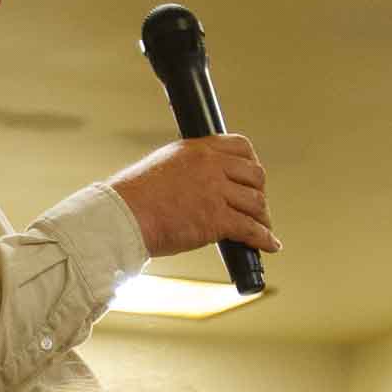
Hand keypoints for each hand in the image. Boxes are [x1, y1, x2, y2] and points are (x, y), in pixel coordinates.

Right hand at [106, 135, 279, 259]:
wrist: (121, 218)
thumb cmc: (131, 199)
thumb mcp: (161, 168)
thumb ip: (186, 170)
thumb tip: (198, 186)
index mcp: (195, 149)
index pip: (240, 146)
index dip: (252, 163)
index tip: (252, 178)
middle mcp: (209, 166)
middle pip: (254, 175)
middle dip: (259, 192)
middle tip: (257, 206)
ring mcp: (215, 191)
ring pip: (256, 202)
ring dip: (263, 218)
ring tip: (262, 227)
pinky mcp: (216, 219)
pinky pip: (251, 229)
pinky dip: (264, 239)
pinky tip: (269, 245)